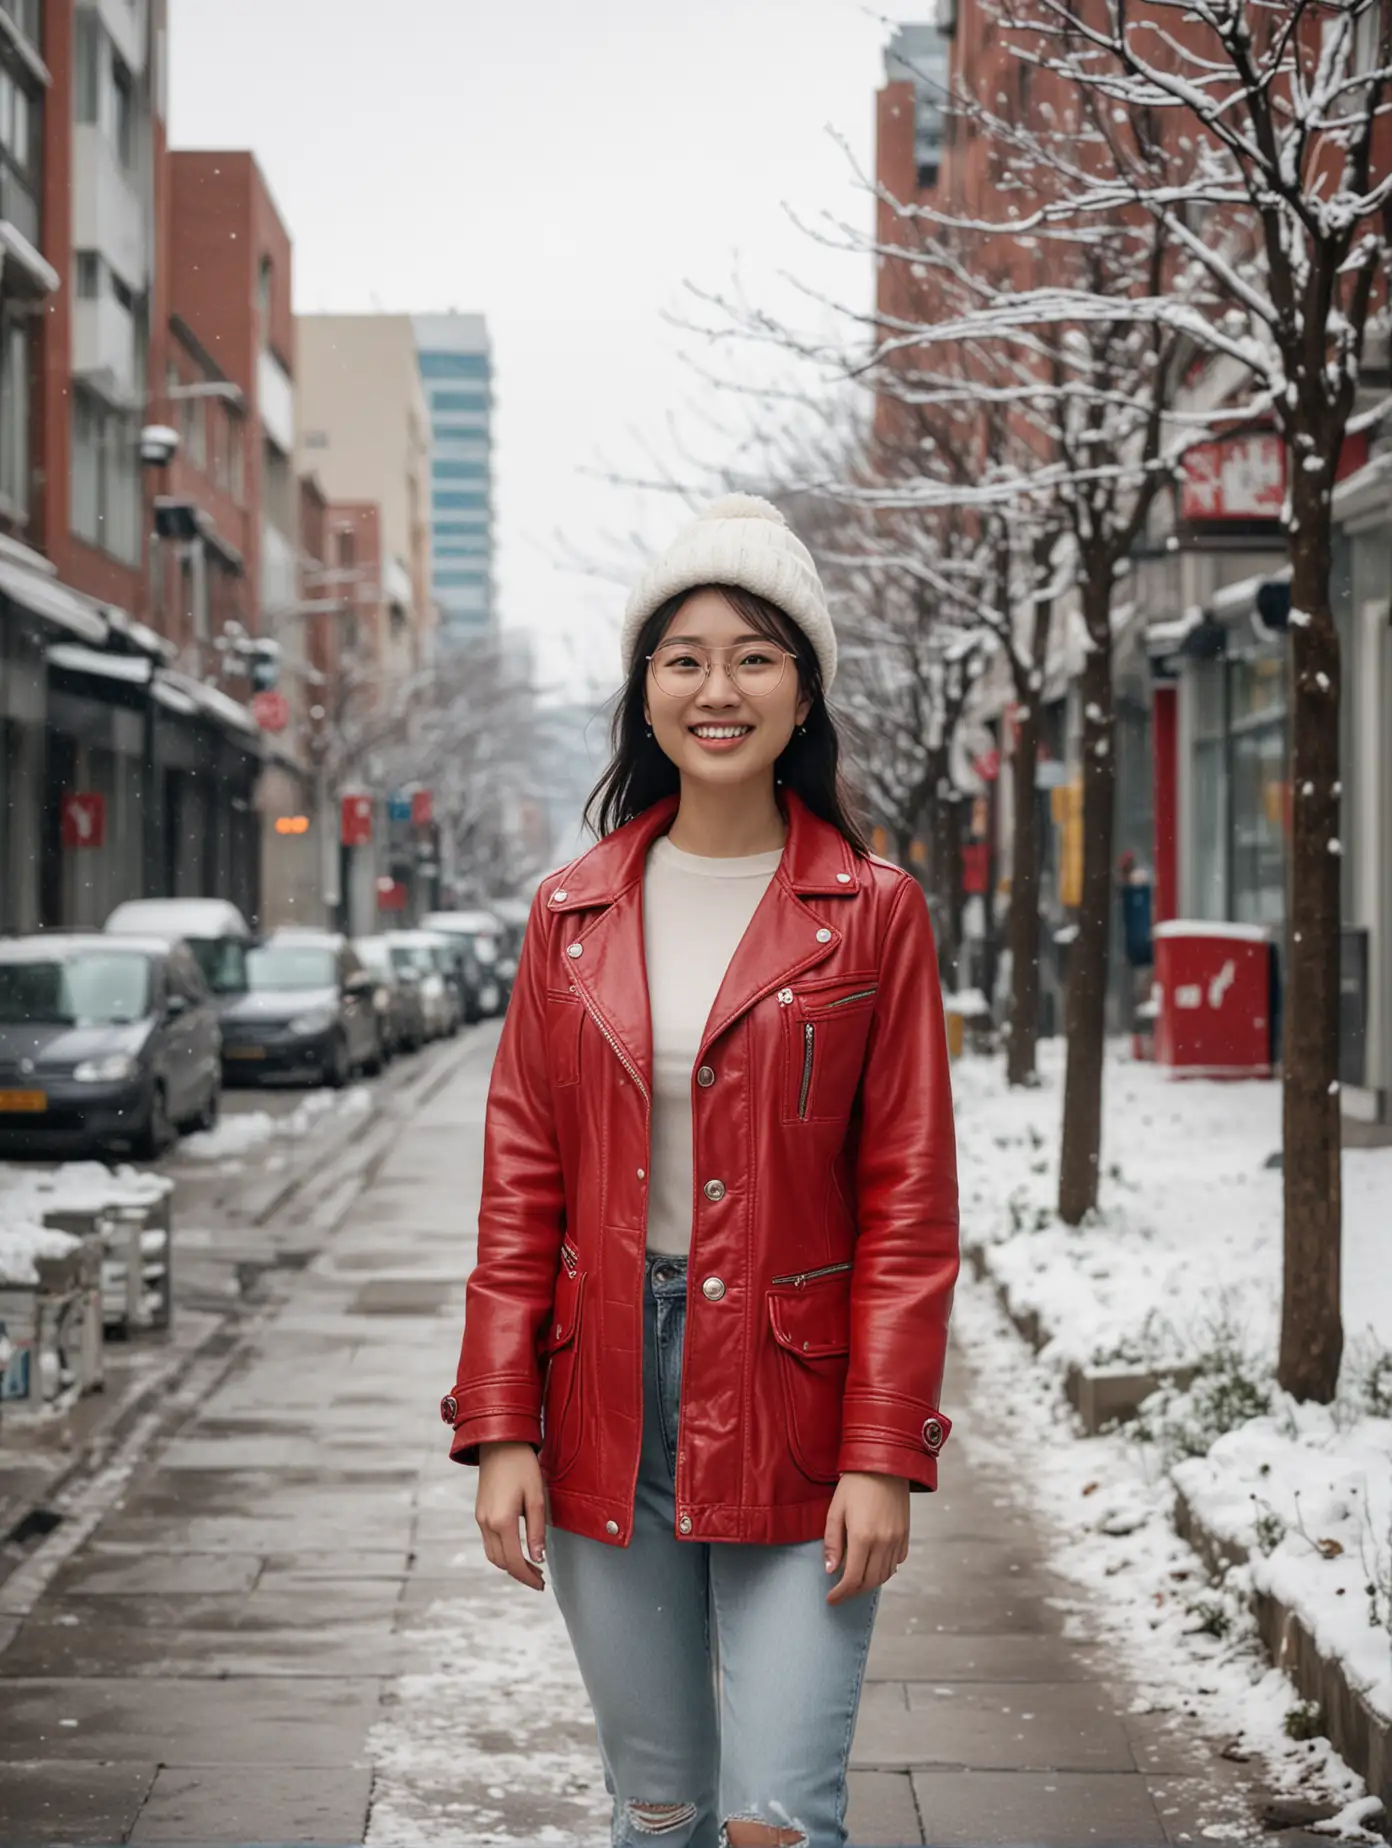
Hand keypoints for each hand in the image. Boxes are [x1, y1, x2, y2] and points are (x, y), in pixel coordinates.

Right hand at [476, 1441, 546, 1589]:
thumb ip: (537, 1530)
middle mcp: (486, 1523)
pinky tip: (517, 1548)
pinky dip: (502, 1551)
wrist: (500, 1443)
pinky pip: (488, 1541)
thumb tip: (538, 1558)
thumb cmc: (522, 1466)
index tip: (541, 1584)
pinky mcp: (480, 1512)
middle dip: (520, 1573)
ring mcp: (480, 1518)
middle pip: (501, 1562)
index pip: (514, 1561)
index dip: (528, 1577)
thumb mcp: (536, 1497)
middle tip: (540, 1577)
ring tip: (530, 1565)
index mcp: (502, 1521)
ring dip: (510, 1564)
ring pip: (492, 1554)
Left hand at [823, 1471, 909, 1604]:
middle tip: (841, 1593)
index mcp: (863, 1537)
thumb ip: (833, 1542)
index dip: (841, 1593)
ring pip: (885, 1575)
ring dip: (869, 1583)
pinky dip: (885, 1570)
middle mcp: (883, 1542)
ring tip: (855, 1581)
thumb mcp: (836, 1510)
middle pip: (870, 1581)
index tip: (831, 1599)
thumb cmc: (855, 1484)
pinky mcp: (905, 1534)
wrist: (884, 1463)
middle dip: (854, 1592)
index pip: (852, 1578)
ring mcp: (897, 1539)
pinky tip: (873, 1565)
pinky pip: (897, 1562)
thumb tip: (831, 1570)